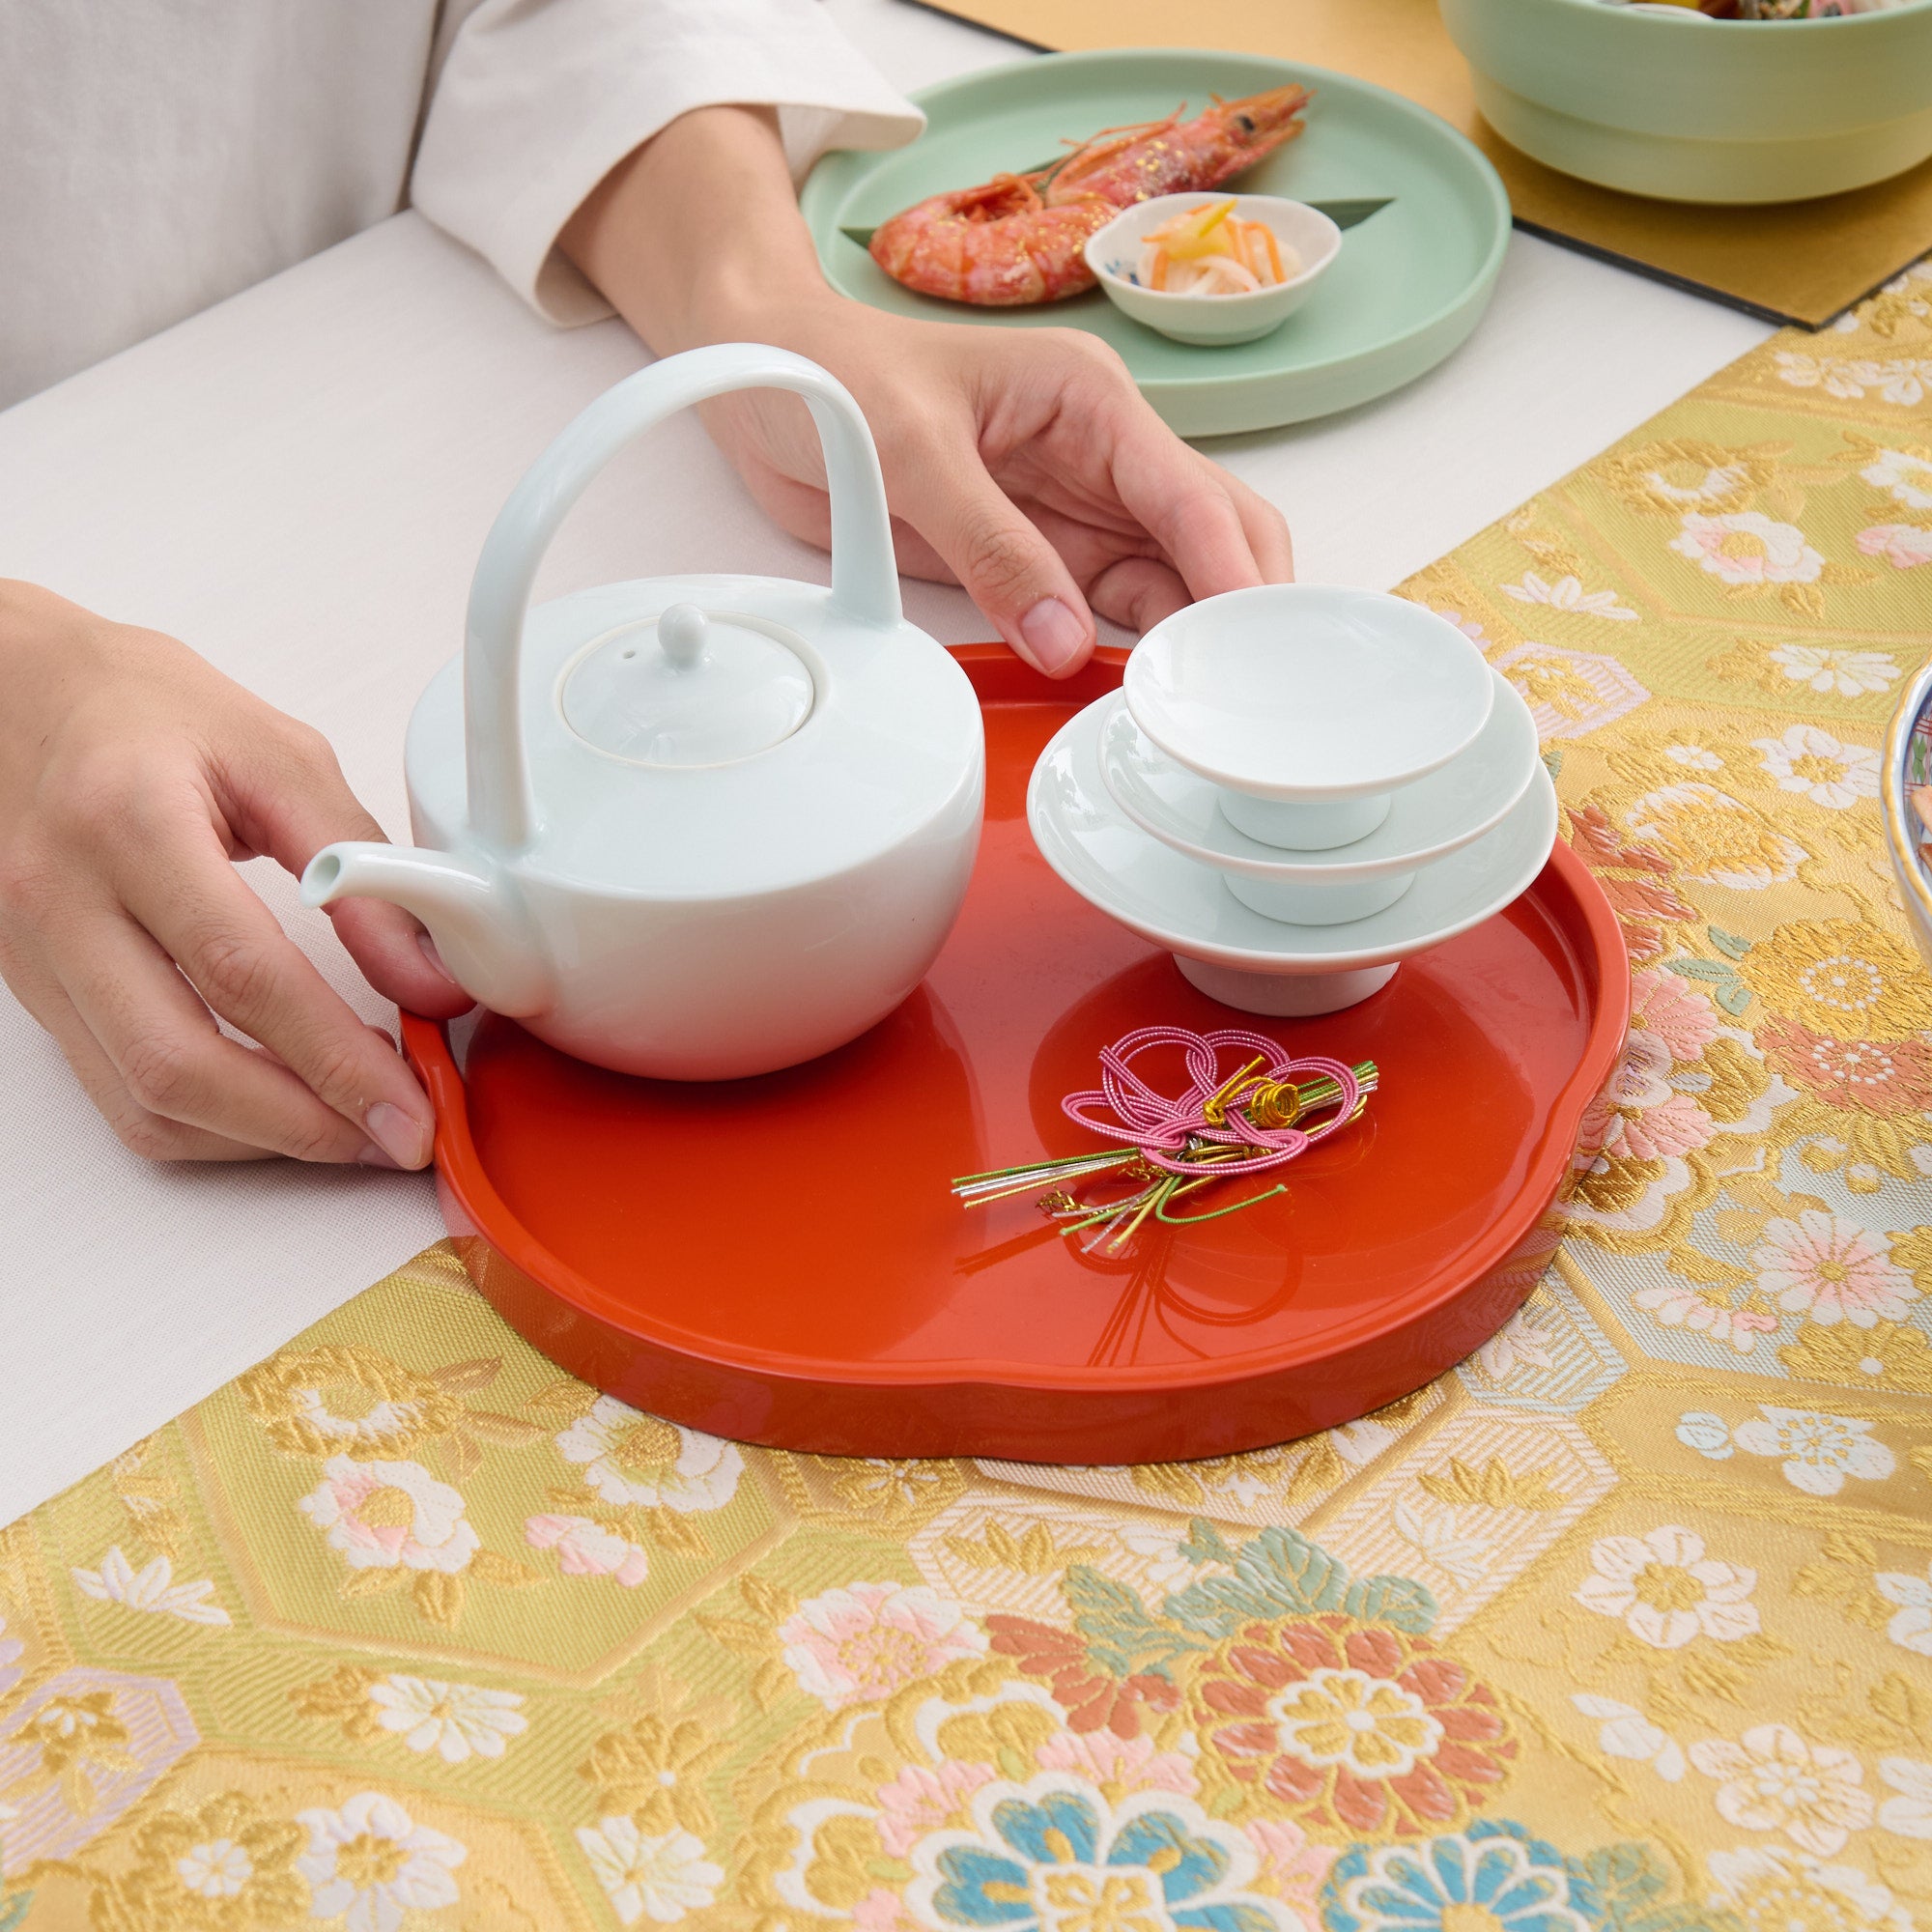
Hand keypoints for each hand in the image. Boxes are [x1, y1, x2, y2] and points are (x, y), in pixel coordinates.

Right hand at [0, 583, 470, 1163]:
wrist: (20, 694)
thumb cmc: (152, 714)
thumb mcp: (280, 759)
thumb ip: (365, 872)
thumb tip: (433, 982)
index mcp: (129, 822)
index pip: (241, 972)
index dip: (336, 1056)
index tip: (414, 1101)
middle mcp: (63, 901)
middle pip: (179, 1062)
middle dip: (305, 1124)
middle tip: (397, 1138)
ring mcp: (35, 958)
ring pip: (143, 1100)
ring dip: (263, 1139)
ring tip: (357, 1131)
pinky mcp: (36, 994)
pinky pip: (119, 1094)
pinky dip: (211, 1126)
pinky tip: (285, 1110)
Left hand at [702, 304, 1293, 674]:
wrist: (765, 377)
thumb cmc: (833, 372)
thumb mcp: (911, 454)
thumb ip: (991, 549)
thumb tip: (1062, 641)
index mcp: (1091, 400)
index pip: (1193, 496)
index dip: (1232, 573)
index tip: (1251, 645)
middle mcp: (1100, 457)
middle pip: (1210, 540)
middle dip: (1235, 612)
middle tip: (1243, 694)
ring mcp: (1072, 513)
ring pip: (1167, 585)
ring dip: (1185, 644)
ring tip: (1200, 711)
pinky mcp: (1035, 561)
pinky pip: (1102, 614)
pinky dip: (1126, 656)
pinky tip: (1140, 697)